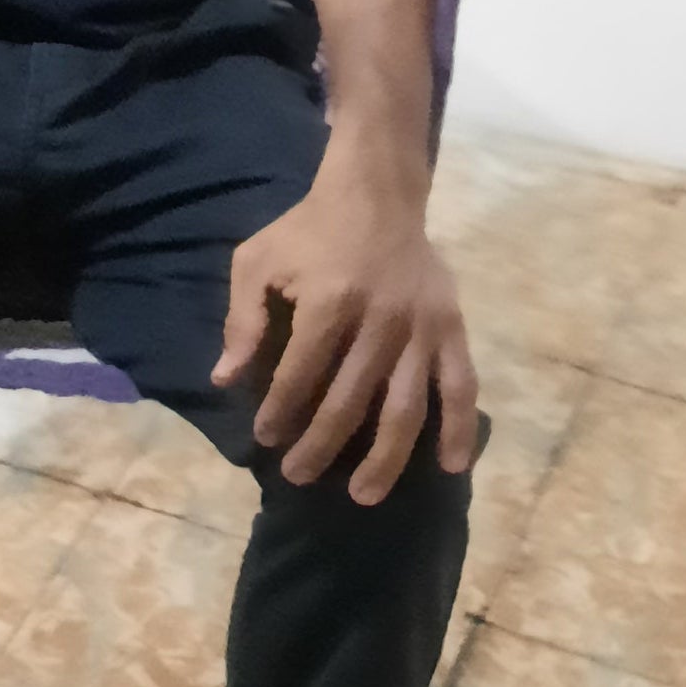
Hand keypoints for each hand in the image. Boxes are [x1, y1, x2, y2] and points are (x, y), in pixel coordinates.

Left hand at [213, 145, 477, 499]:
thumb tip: (225, 379)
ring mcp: (420, 328)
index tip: (264, 436)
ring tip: (363, 495)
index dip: (278, 411)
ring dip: (384, 458)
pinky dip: (459, 429)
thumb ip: (242, 319)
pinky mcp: (450, 328)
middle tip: (297, 475)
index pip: (299, 373)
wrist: (376, 192)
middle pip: (348, 401)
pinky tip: (449, 467)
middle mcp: (379, 320)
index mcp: (330, 301)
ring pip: (405, 408)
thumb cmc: (310, 228)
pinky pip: (460, 386)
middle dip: (319, 445)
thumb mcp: (258, 260)